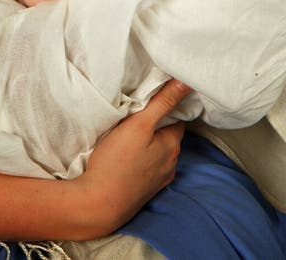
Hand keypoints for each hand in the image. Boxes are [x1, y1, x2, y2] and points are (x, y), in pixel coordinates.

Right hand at [74, 79, 191, 232]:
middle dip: (158, 120)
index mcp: (173, 145)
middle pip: (169, 133)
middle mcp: (171, 163)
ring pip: (158, 150)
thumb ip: (163, 102)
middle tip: (140, 107)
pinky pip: (149, 165)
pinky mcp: (144, 189)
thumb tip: (187, 82)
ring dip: (150, 139)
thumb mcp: (140, 124)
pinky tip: (128, 153)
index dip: (169, 103)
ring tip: (132, 128)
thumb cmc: (117, 161)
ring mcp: (158, 179)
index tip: (155, 92)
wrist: (98, 204)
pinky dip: (143, 156)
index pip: (178, 117)